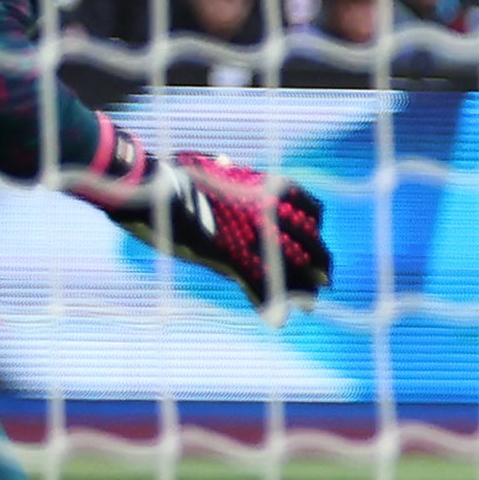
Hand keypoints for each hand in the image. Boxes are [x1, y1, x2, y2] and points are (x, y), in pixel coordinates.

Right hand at [104, 150, 331, 310]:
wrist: (153, 188)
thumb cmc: (174, 175)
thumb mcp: (206, 166)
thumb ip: (224, 167)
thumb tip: (227, 160)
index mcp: (267, 187)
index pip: (311, 209)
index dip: (315, 228)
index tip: (316, 239)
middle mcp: (267, 211)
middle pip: (306, 242)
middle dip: (318, 262)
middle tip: (326, 279)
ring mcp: (250, 235)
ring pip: (288, 266)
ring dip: (300, 287)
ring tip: (312, 304)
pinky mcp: (229, 257)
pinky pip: (256, 283)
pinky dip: (267, 303)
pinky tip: (277, 319)